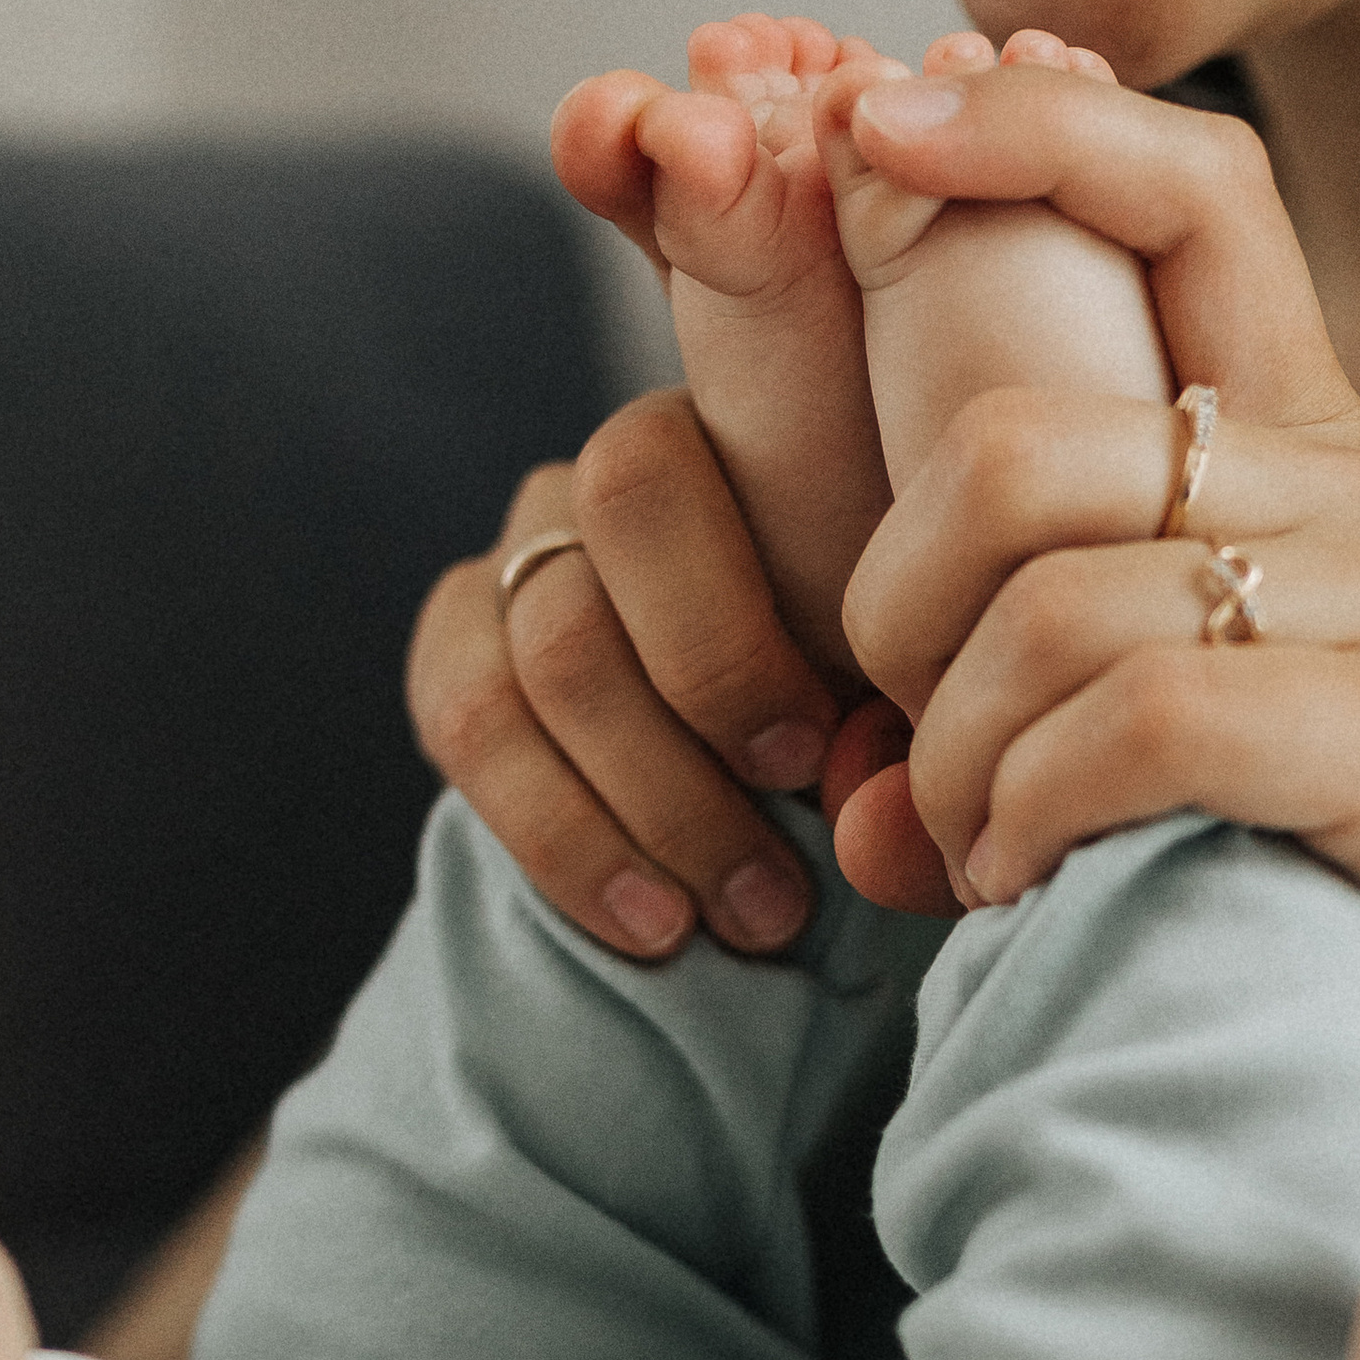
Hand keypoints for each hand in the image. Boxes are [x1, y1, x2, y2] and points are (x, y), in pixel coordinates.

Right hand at [406, 415, 847, 961]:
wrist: (769, 790)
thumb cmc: (872, 729)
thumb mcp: (904, 704)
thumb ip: (897, 717)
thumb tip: (867, 788)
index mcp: (753, 438)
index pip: (685, 464)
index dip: (736, 622)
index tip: (816, 753)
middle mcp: (622, 469)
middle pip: (619, 519)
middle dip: (707, 698)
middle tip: (787, 840)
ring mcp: (523, 549)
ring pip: (551, 651)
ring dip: (653, 806)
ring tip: (741, 920)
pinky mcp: (456, 644)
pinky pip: (471, 728)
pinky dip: (568, 844)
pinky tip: (650, 921)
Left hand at [827, 68, 1359, 1122]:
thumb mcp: (1195, 787)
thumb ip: (1027, 747)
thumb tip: (849, 804)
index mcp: (1317, 459)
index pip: (1191, 192)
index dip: (1029, 125)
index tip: (881, 125)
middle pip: (1016, 449)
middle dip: (893, 614)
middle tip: (906, 754)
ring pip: (1053, 605)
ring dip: (954, 760)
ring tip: (975, 855)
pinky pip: (1147, 717)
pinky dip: (1035, 811)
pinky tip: (1030, 883)